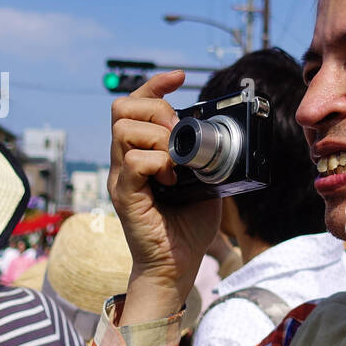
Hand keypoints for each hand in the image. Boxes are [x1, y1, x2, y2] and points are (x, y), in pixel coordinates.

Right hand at [108, 70, 221, 322]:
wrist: (176, 267)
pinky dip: (158, 163)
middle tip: (178, 134)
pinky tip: (172, 179)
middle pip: (122, 108)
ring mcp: (121, 178)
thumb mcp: (206, 183)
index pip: (135, 105)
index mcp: (141, 154)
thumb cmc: (188, 229)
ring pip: (125, 130)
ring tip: (177, 160)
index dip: (156, 86)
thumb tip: (224, 138)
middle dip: (156, 109)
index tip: (180, 78)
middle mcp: (124, 162)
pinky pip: (134, 162)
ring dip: (158, 137)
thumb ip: (206, 159)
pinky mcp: (125, 196)